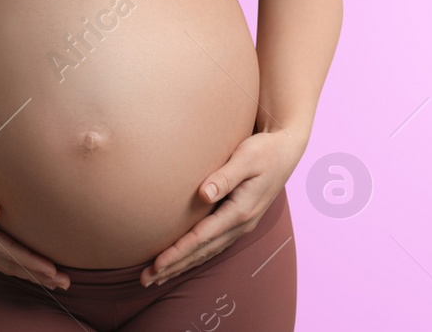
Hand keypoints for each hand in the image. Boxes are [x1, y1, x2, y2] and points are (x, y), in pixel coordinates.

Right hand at [0, 149, 69, 289]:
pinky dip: (13, 264)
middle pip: (5, 261)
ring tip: (54, 281)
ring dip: (28, 273)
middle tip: (65, 283)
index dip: (28, 261)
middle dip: (36, 274)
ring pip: (0, 262)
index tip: (52, 270)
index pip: (3, 249)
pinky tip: (26, 268)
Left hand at [141, 130, 302, 286]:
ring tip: (158, 277)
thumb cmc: (264, 151)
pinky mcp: (240, 221)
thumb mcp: (246, 158)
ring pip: (208, 252)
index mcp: (241, 211)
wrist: (286, 151)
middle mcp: (242, 224)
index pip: (202, 238)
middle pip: (202, 252)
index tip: (156, 265)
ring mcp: (242, 225)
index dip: (178, 252)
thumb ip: (225, 176)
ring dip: (183, 265)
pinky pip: (214, 245)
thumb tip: (203, 194)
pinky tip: (184, 261)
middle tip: (146, 280)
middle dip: (174, 267)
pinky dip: (196, 256)